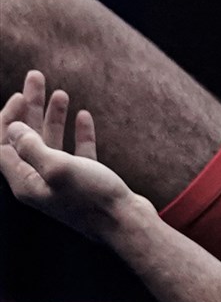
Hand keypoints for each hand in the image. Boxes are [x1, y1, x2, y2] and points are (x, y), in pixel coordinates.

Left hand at [1, 71, 137, 242]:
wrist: (127, 223)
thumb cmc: (93, 198)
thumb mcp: (58, 168)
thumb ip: (31, 146)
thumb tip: (13, 128)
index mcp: (25, 181)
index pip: (2, 144)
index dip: (7, 118)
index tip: (19, 96)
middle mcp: (39, 181)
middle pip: (25, 137)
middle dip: (29, 107)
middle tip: (36, 78)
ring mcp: (63, 181)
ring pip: (51, 141)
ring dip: (53, 116)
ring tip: (61, 92)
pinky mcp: (86, 181)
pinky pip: (77, 152)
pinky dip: (79, 133)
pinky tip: (83, 116)